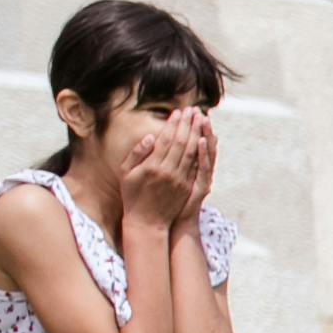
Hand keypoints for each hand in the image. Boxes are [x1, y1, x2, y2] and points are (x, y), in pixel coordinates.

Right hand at [116, 111, 204, 233]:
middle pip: (182, 143)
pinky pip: (197, 165)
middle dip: (188, 124)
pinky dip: (203, 150)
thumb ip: (137, 153)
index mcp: (152, 166)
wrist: (148, 221)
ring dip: (198, 133)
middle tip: (192, 110)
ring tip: (200, 119)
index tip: (177, 112)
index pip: (166, 140)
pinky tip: (205, 138)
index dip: (173, 125)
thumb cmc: (133, 195)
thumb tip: (151, 136)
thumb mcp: (127, 173)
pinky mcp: (188, 186)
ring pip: (193, 152)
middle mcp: (168, 172)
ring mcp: (181, 180)